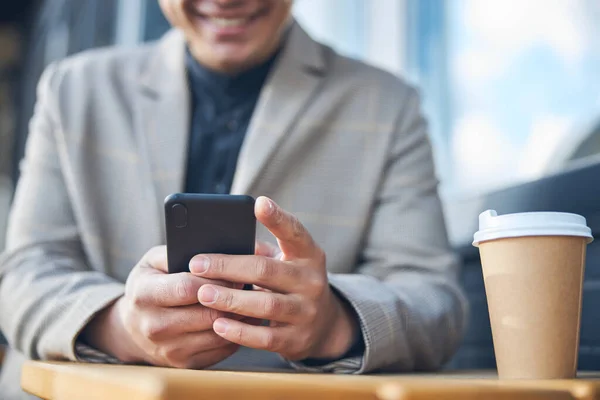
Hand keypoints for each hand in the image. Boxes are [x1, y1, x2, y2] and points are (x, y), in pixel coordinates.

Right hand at [81, 246, 240, 368]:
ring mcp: (169, 349)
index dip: (216, 279)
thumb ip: (177, 252)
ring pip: (218, 333)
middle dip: (232, 298)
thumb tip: (210, 252)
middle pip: (206, 314)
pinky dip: (237, 334)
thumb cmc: (150, 285)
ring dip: (240, 317)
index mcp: (144, 295)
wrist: (133, 328)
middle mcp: (154, 326)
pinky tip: (244, 318)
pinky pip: (221, 350)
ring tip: (252, 301)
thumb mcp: (153, 262)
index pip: (187, 288)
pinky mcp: (185, 364)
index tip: (234, 272)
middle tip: (249, 286)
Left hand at [190, 197, 358, 360]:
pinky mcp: (297, 339)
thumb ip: (261, 252)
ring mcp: (306, 311)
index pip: (295, 232)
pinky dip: (239, 331)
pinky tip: (218, 324)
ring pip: (265, 304)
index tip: (259, 203)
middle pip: (266, 270)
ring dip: (230, 299)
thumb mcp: (288, 262)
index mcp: (308, 255)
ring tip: (203, 294)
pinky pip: (265, 337)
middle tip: (197, 264)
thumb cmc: (292, 283)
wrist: (323, 325)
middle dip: (228, 266)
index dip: (278, 218)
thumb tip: (214, 245)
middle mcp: (312, 281)